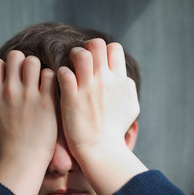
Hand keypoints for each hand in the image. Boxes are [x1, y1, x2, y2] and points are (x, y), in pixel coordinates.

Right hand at [0, 50, 56, 194]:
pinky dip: (52, 79)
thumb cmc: (5, 146)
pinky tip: (52, 90)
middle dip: (23, 63)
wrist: (23, 161)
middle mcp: (9, 91)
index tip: (13, 78)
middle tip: (30, 77)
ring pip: (33, 61)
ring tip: (42, 82)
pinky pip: (50, 75)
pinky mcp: (46, 101)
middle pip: (15, 56)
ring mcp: (28, 95)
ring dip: (38, 69)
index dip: (6, 67)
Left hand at [56, 38, 139, 161]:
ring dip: (73, 57)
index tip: (97, 62)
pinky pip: (63, 72)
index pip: (114, 47)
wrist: (101, 150)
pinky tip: (62, 84)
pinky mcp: (71, 97)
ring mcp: (87, 87)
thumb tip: (124, 78)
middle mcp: (105, 80)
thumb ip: (129, 89)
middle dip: (87, 48)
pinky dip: (61, 74)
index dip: (104, 51)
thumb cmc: (115, 131)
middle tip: (81, 62)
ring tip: (71, 69)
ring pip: (80, 53)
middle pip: (97, 44)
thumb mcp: (132, 109)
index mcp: (120, 80)